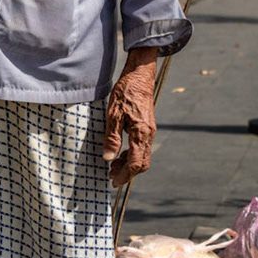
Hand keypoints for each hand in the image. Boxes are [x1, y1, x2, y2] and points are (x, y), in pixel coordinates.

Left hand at [103, 49, 159, 185]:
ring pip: (142, 156)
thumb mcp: (113, 114)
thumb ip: (112, 137)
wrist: (139, 76)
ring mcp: (149, 131)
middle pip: (142, 163)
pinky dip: (131, 154)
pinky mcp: (147, 127)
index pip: (135, 163)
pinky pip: (141, 147)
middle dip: (127, 173)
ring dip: (128, 164)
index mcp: (141, 133)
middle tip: (111, 176)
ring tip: (112, 167)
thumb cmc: (125, 92)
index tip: (113, 181)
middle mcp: (148, 134)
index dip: (125, 175)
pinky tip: (119, 153)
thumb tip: (108, 158)